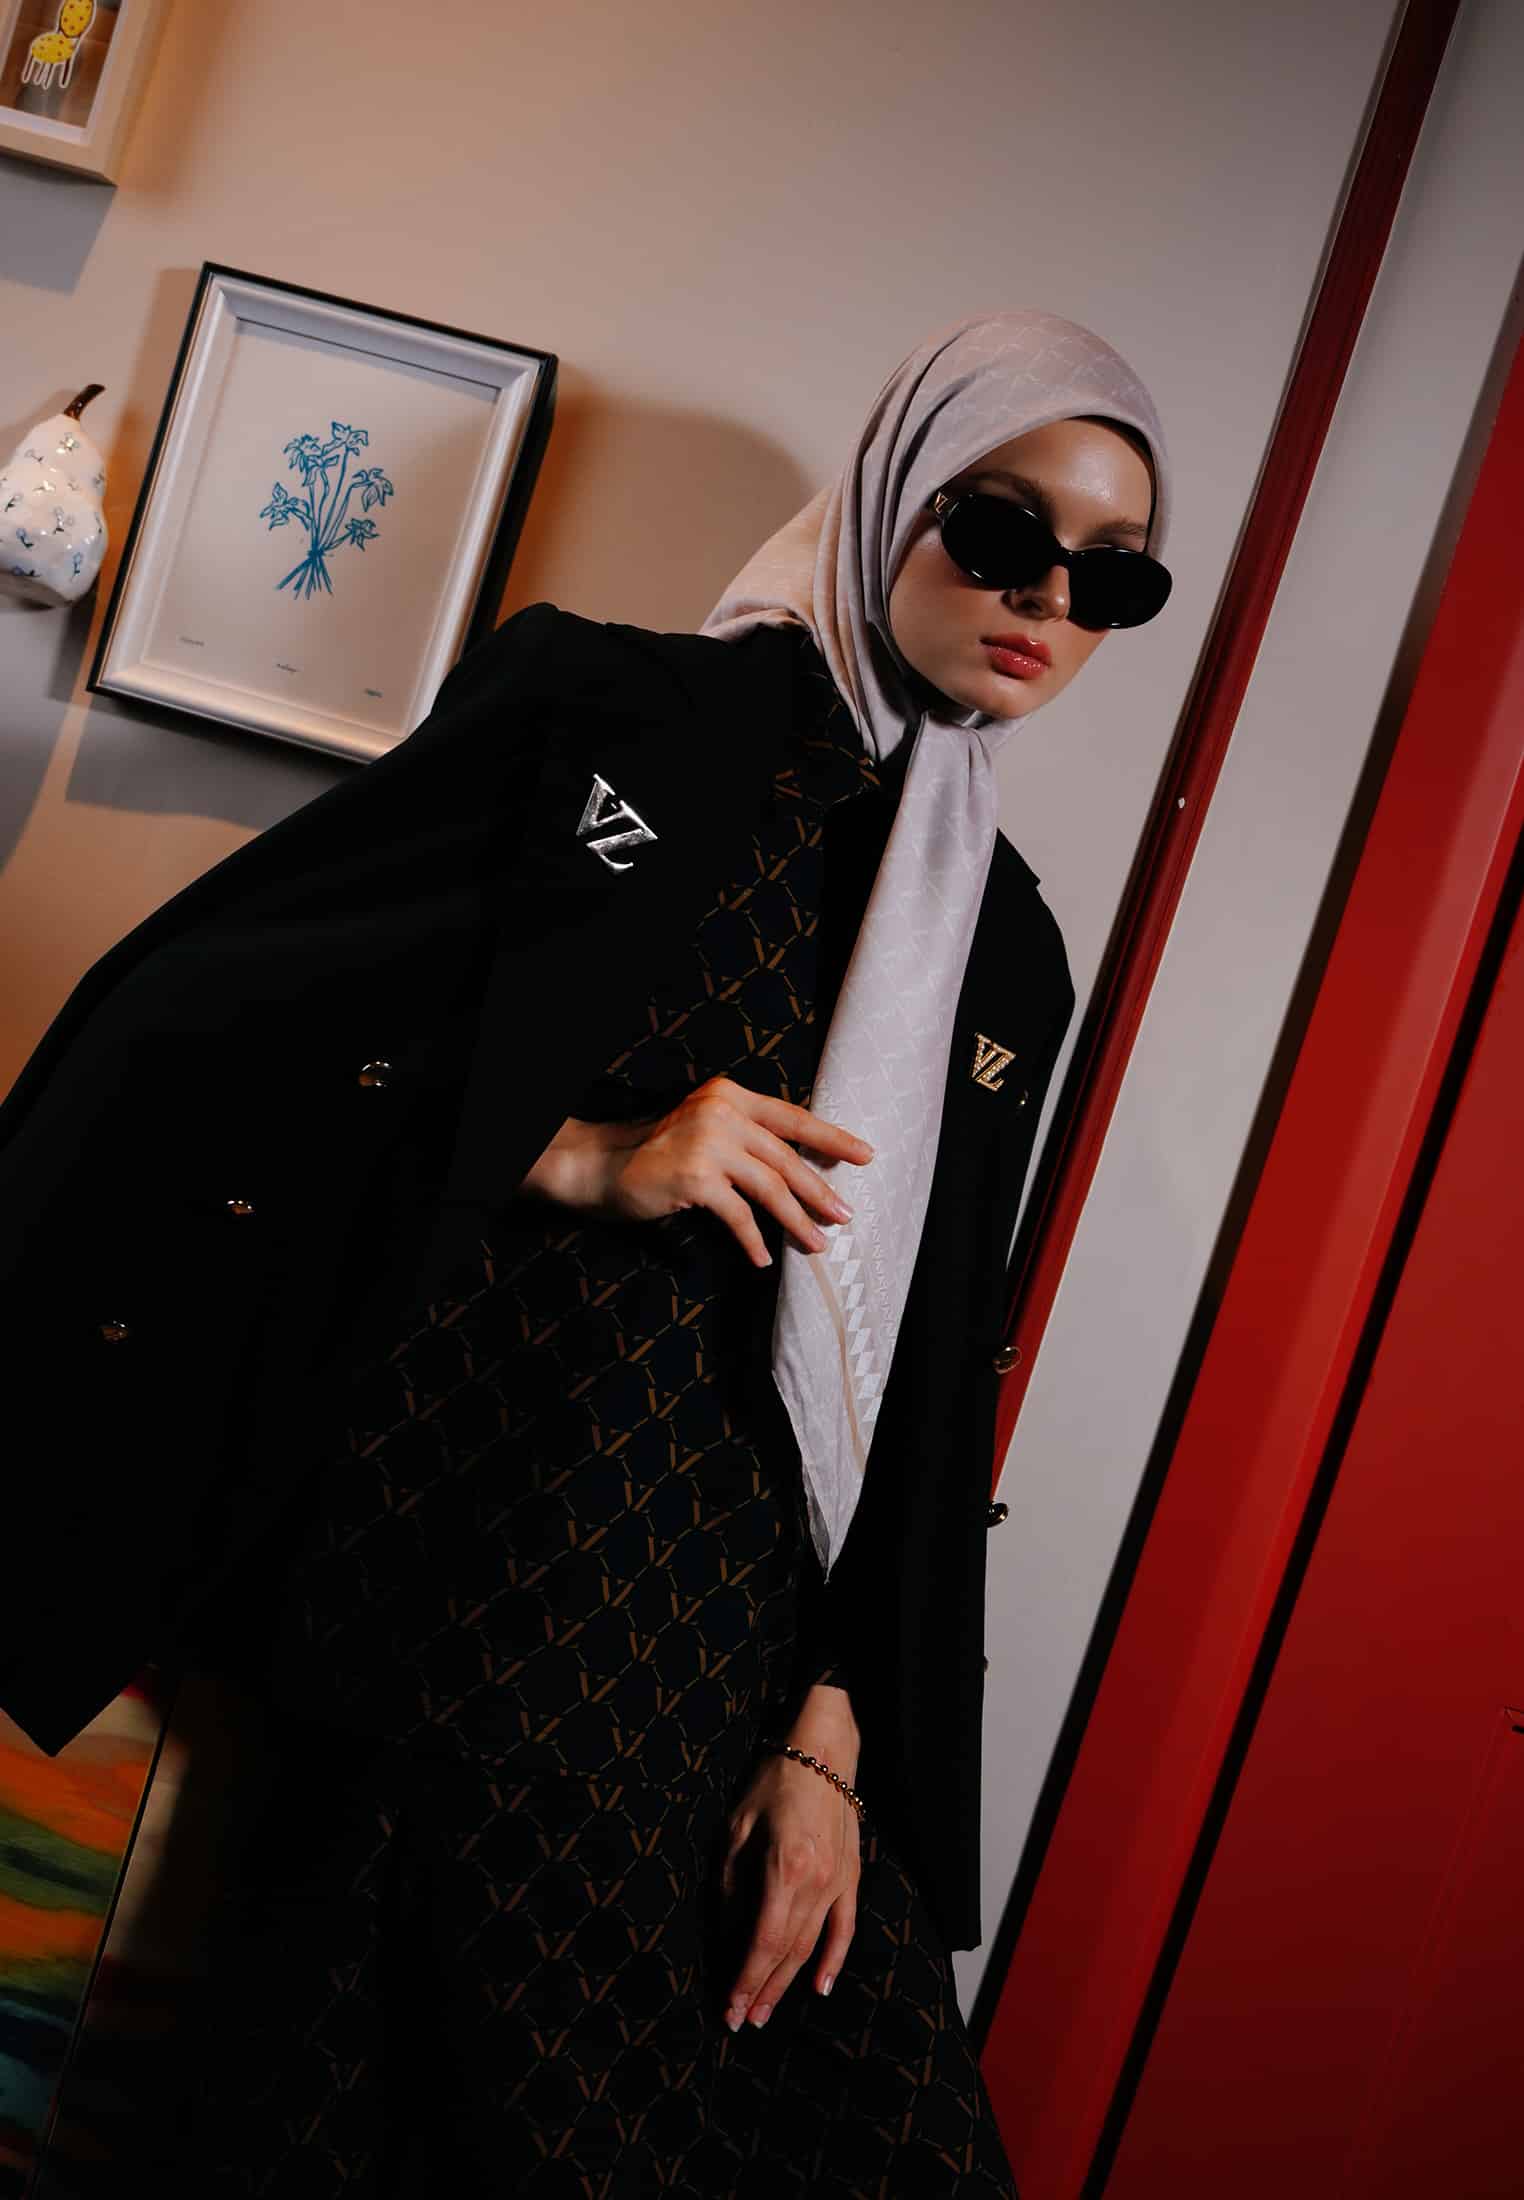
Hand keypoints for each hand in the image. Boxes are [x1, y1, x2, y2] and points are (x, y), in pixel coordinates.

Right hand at [518, 1075, 873, 1267]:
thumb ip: (745, 1138)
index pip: (792, 1116)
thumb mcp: (705, 1129)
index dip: (830, 1138)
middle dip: (820, 1191)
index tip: (864, 1155)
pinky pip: (738, 1215)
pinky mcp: (695, 1177)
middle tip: (844, 1215)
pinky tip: (762, 1258)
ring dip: (796, 1220)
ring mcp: (708, 1143)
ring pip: (770, 1187)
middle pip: (786, 1157)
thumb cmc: (657, 1152)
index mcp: (730, 1095)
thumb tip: (798, 1173)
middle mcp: (722, 1112)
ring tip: (815, 1243)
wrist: (601, 1165)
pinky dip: (752, 1240)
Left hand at [721, 1684, 861, 2029]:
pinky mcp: (851, 1876)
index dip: (745, 1978)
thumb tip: (725, 1935)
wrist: (822, 1750)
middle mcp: (818, 1882)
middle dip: (763, 1989)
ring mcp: (840, 1882)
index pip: (764, 1941)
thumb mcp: (737, 1829)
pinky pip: (844, 1927)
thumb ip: (730, 1886)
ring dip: (790, 1983)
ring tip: (767, 2011)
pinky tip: (820, 1986)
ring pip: (814, 1946)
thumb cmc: (773, 1782)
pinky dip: (833, 1959)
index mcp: (785, 1868)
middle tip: (742, 2020)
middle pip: (789, 1952)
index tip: (728, 2007)